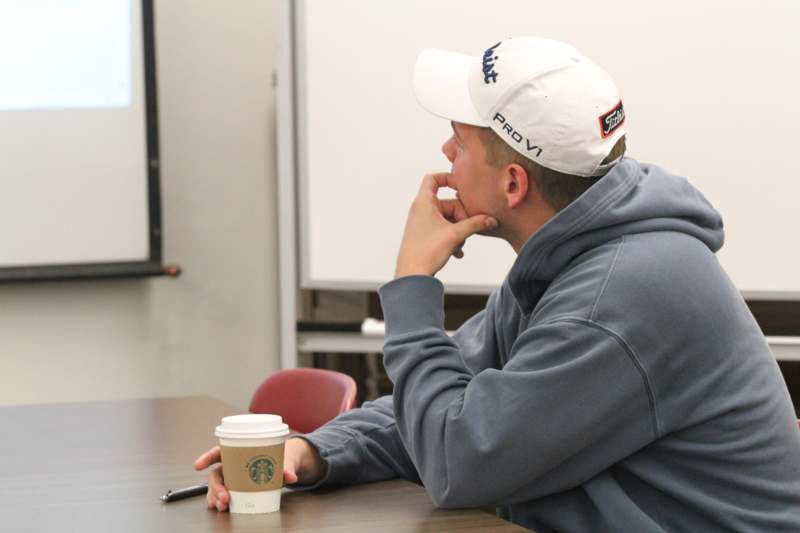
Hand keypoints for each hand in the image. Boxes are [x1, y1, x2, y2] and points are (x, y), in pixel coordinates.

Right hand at [193, 437, 325, 511]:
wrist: (286, 463)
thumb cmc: (281, 455)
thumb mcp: (285, 458)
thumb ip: (286, 467)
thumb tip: (290, 476)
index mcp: (240, 451)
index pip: (219, 451)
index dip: (207, 457)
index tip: (198, 465)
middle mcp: (233, 464)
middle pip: (216, 474)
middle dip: (216, 487)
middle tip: (224, 497)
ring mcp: (234, 477)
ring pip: (217, 486)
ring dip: (215, 497)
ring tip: (222, 506)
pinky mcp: (238, 488)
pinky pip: (223, 494)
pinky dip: (219, 501)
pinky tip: (220, 508)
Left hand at [394, 173, 496, 277]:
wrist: (411, 275)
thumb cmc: (426, 252)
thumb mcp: (455, 235)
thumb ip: (475, 224)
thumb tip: (491, 220)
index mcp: (423, 202)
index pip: (433, 178)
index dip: (449, 178)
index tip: (463, 188)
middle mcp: (420, 210)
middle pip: (448, 203)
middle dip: (462, 217)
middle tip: (469, 229)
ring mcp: (422, 223)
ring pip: (448, 219)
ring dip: (459, 231)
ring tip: (461, 244)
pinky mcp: (424, 235)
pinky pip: (443, 230)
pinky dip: (452, 238)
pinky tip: (458, 253)